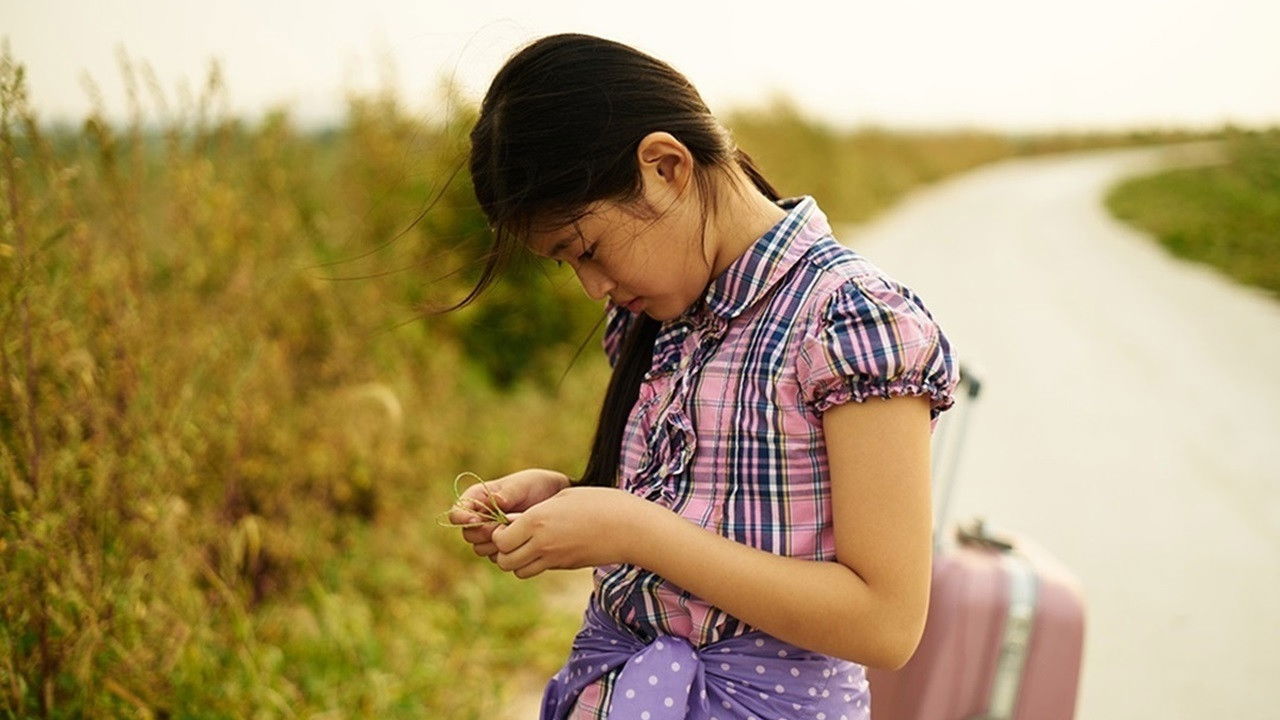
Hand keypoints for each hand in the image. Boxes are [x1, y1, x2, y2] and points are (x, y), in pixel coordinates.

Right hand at [448, 468, 570, 563]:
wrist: (556, 501)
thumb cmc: (537, 486)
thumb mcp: (524, 484)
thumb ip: (509, 492)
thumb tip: (497, 501)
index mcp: (478, 498)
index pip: (458, 511)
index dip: (462, 517)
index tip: (477, 520)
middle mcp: (480, 518)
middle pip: (468, 534)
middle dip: (482, 533)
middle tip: (500, 528)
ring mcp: (491, 534)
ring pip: (480, 549)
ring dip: (494, 544)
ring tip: (514, 533)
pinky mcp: (504, 547)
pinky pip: (496, 557)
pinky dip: (506, 552)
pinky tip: (521, 542)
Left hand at [489, 486, 652, 578]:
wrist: (630, 527)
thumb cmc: (600, 503)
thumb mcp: (564, 496)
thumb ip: (537, 510)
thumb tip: (517, 522)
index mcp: (537, 520)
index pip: (500, 540)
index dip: (499, 534)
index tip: (508, 524)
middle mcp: (542, 542)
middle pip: (504, 561)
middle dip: (504, 551)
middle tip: (515, 537)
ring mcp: (554, 558)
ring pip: (519, 571)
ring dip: (518, 560)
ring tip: (529, 544)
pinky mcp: (566, 566)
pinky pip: (539, 569)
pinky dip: (536, 563)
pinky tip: (548, 548)